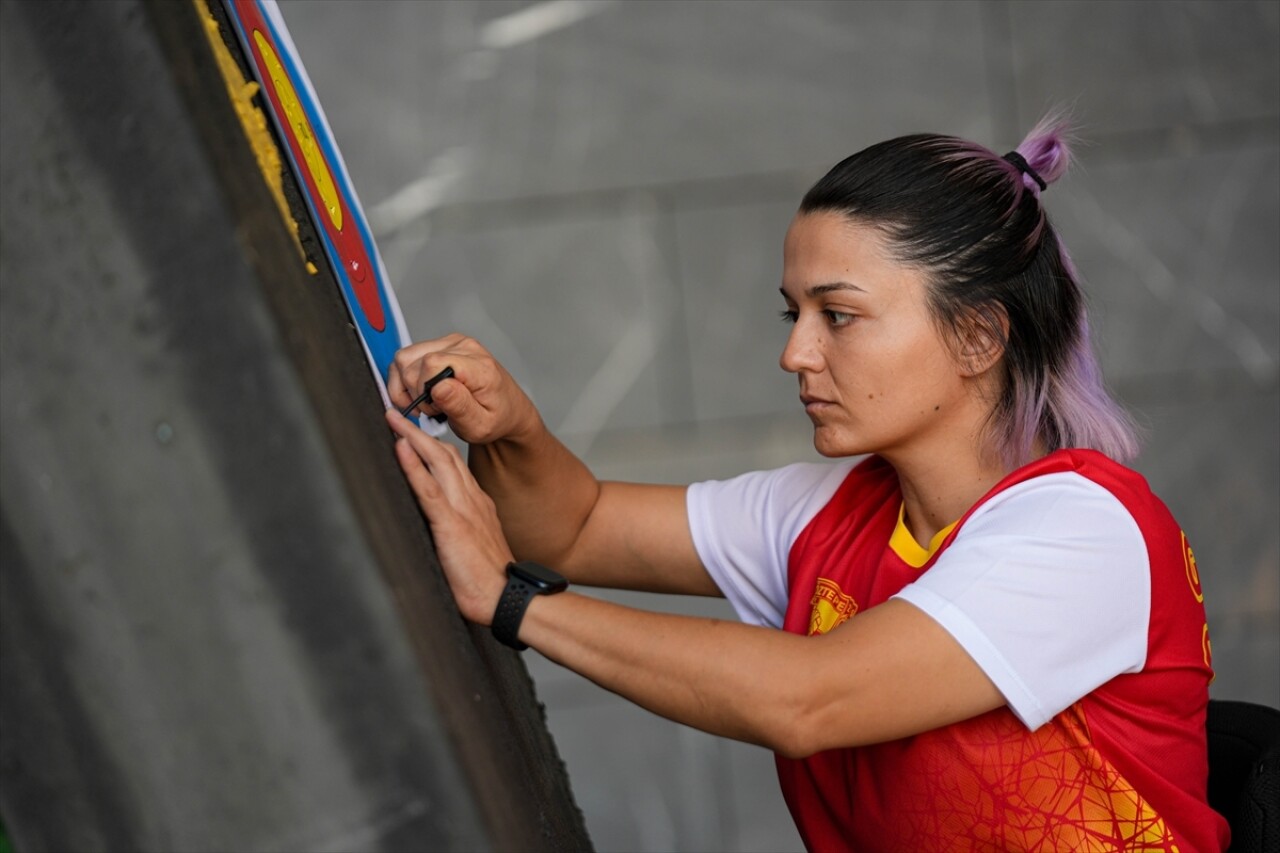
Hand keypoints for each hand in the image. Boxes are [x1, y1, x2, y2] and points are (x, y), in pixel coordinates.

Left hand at [386, 408, 512, 623]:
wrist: (505, 598)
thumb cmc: (487, 582)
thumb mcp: (473, 548)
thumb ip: (457, 531)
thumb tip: (436, 528)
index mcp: (477, 505)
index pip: (454, 466)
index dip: (432, 447)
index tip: (415, 434)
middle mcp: (472, 500)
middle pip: (446, 454)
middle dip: (419, 431)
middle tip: (398, 414)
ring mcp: (463, 509)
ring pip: (438, 461)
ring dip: (413, 437)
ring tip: (393, 419)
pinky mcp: (451, 524)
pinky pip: (428, 489)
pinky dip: (412, 466)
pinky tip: (400, 448)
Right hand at [387, 334, 540, 445]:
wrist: (507, 409)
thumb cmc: (496, 418)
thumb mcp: (480, 425)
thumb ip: (460, 406)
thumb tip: (439, 387)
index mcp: (478, 366)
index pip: (431, 364)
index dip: (423, 390)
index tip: (434, 408)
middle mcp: (464, 348)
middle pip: (412, 361)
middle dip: (414, 391)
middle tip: (433, 408)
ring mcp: (452, 343)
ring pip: (405, 357)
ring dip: (407, 385)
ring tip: (427, 402)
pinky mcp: (442, 345)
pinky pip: (408, 357)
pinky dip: (407, 378)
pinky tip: (421, 393)